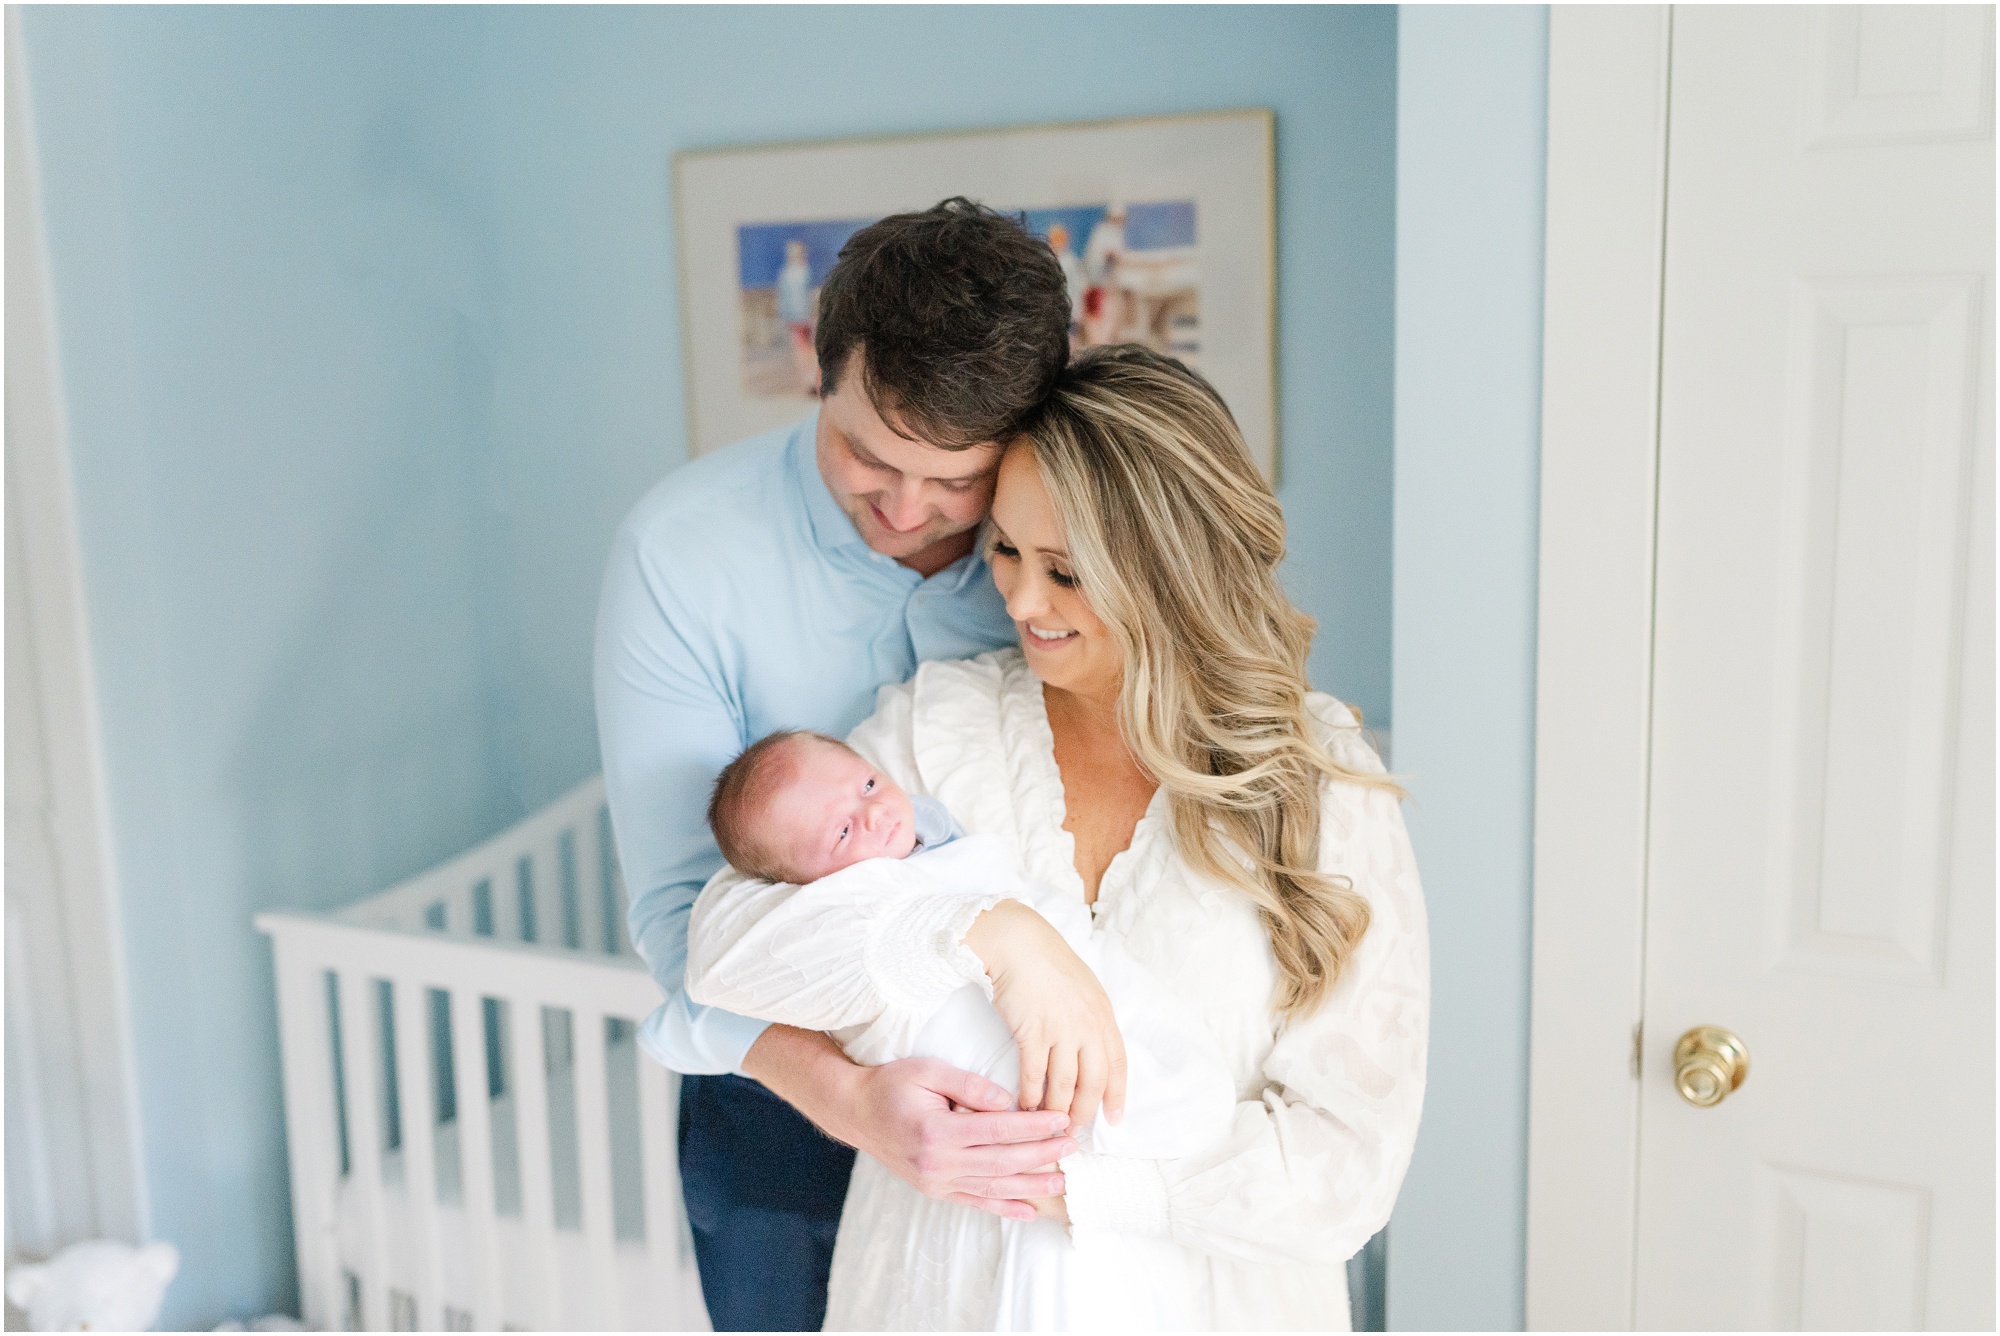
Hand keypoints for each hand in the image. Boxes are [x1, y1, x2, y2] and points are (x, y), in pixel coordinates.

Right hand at [743, 1026, 1075, 1221]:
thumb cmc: (892, 1085)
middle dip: (1042, 1155)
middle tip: (1072, 1147)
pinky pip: (975, 1202)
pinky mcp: (935, 1190)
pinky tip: (1029, 1211)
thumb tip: (1008, 1103)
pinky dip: (1004, 1207)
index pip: (998, 1130)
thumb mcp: (928, 1071)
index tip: (1061, 1120)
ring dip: (1031, 1185)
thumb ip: (969, 1086)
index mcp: (938, 1131)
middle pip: (1002, 1161)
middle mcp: (938, 1163)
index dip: (1033, 1127)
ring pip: (994, 1186)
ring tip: (1063, 1181)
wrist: (856, 1112)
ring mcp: (936, 1182)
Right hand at [964, 900, 1127, 1128]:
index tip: (1113, 1119)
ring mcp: (1061, 1029)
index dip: (1116, 1096)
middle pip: (1092, 1082)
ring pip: (1063, 1084)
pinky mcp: (1032, 1032)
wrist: (1018, 944)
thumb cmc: (1049, 964)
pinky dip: (1030, 1095)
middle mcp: (1087, 1025)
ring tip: (1049, 1123)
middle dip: (1083, 1111)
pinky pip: (1034, 1074)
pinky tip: (1026, 1106)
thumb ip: (1092, 1020)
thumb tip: (1094, 1051)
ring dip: (1056, 1108)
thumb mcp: (1084, 989)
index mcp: (1103, 1015)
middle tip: (1073, 1129)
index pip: (1117, 1065)